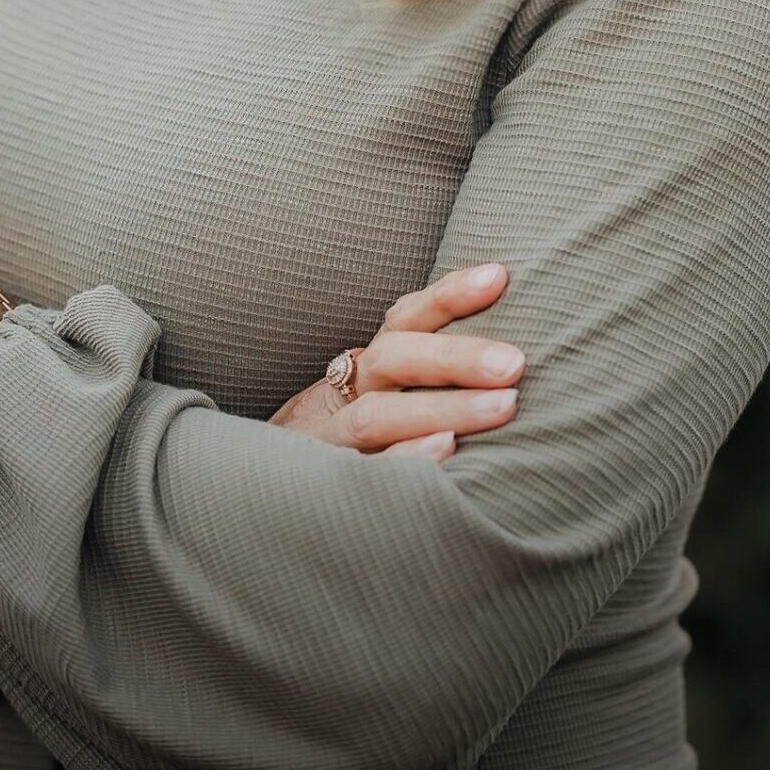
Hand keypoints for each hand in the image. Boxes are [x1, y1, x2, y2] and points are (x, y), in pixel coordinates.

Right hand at [268, 263, 522, 461]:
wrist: (254, 493)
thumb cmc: (343, 441)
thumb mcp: (374, 399)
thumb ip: (423, 373)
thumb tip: (500, 336)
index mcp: (363, 366)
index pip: (404, 320)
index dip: (447, 296)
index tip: (497, 276)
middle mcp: (342, 394)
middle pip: (393, 360)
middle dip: (455, 357)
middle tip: (515, 363)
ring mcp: (328, 440)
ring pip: (377, 416)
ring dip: (443, 409)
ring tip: (502, 406)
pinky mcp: (321, 486)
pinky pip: (363, 473)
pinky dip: (404, 460)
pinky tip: (447, 454)